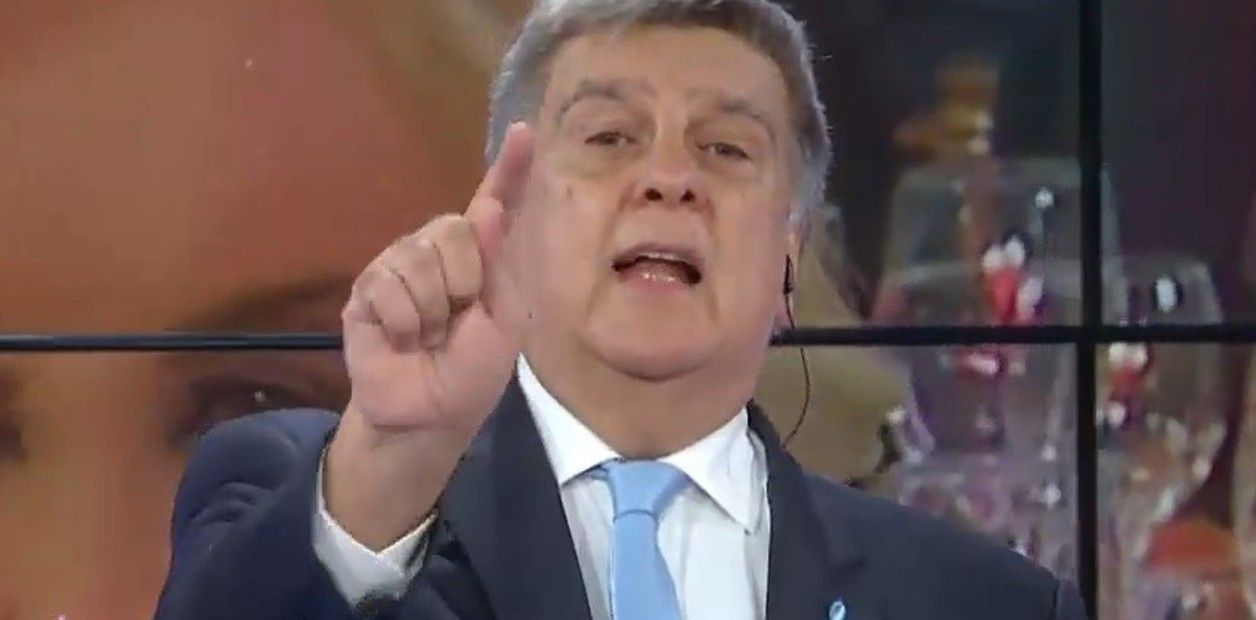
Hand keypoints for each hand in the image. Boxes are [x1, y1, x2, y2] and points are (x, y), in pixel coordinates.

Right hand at [324, 123, 533, 548]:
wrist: (427, 414)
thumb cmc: (471, 373)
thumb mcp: (503, 324)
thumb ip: (499, 268)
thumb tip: (488, 209)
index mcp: (482, 258)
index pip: (495, 204)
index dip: (509, 169)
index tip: (524, 131)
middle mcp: (441, 249)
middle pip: (455, 229)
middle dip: (463, 284)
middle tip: (456, 323)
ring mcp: (401, 264)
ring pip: (420, 257)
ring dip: (432, 311)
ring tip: (429, 336)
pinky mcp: (368, 289)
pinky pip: (389, 286)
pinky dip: (404, 322)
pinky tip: (402, 340)